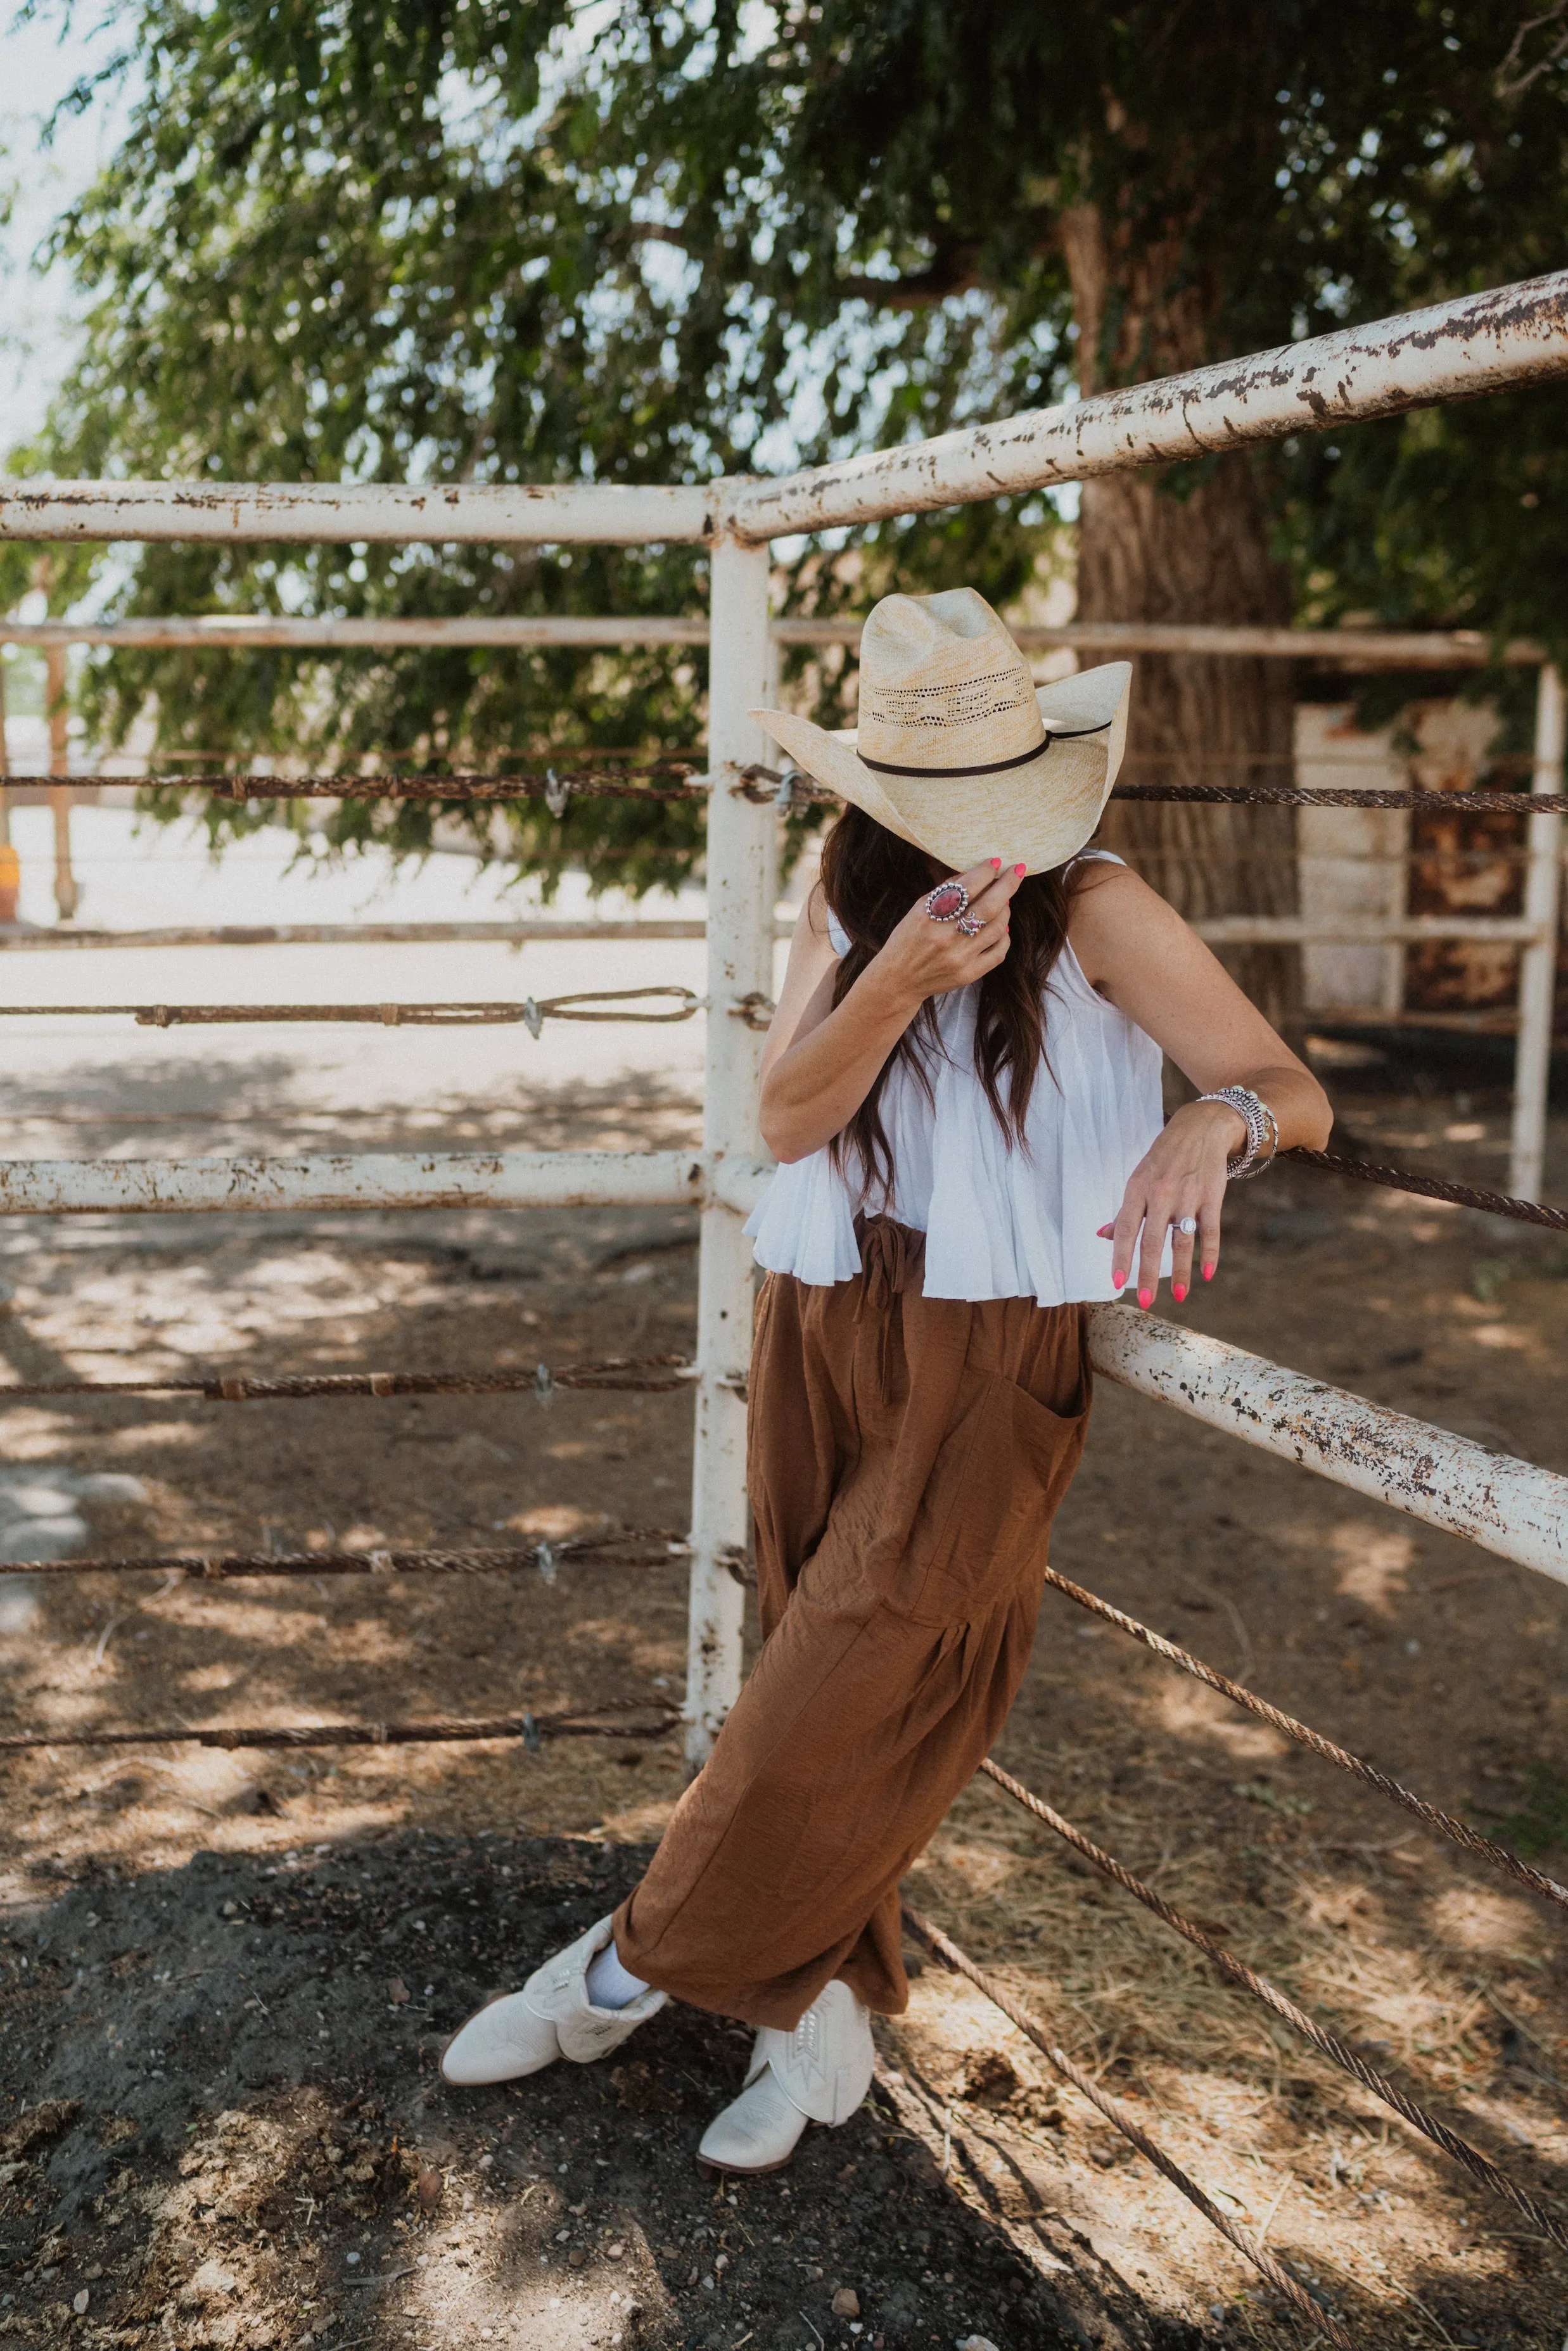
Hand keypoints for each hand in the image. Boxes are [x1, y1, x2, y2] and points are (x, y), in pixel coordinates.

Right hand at [867, 859, 1023, 1013]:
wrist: (899, 980)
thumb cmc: (908, 939)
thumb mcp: (919, 909)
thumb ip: (946, 891)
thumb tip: (977, 872)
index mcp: (930, 915)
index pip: (966, 888)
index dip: (985, 872)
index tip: (996, 862)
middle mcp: (945, 936)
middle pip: (989, 907)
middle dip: (1008, 884)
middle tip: (1017, 871)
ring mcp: (960, 957)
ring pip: (998, 927)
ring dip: (1005, 909)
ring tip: (1003, 901)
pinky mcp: (969, 974)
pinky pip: (999, 951)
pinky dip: (1004, 935)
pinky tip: (999, 927)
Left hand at [1097, 1097, 1248, 1306]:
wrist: (1201, 1128)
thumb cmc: (1163, 1158)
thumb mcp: (1138, 1178)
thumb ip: (1124, 1210)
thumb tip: (1102, 1236)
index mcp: (1137, 1189)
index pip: (1125, 1228)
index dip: (1120, 1256)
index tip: (1115, 1282)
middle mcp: (1161, 1194)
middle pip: (1152, 1240)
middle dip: (1147, 1273)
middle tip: (1145, 1300)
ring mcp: (1188, 1196)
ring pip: (1183, 1240)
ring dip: (1181, 1272)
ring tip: (1178, 1297)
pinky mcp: (1212, 1196)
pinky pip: (1211, 1230)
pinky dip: (1210, 1253)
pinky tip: (1207, 1274)